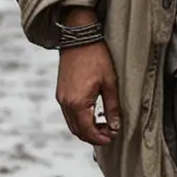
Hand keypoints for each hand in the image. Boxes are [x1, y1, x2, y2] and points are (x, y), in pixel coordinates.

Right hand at [55, 9, 120, 146]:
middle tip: (109, 134)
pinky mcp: (60, 92)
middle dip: (93, 137)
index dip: (100, 138)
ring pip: (72, 124)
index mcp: (78, 103)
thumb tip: (115, 126)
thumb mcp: (110, 83)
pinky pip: (68, 114)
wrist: (78, 38)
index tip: (112, 138)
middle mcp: (66, 103)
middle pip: (78, 131)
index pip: (88, 131)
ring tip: (103, 125)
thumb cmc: (96, 58)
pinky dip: (80, 120)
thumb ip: (112, 107)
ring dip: (86, 129)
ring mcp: (61, 98)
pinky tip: (93, 115)